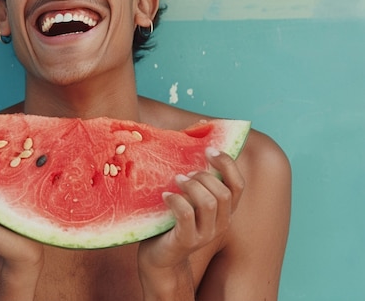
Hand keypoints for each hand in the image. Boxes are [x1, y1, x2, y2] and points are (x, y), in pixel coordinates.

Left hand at [137, 148, 244, 286]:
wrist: (159, 257)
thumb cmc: (172, 220)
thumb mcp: (189, 199)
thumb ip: (197, 180)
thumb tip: (194, 141)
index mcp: (224, 211)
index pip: (239, 185)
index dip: (227, 164)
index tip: (209, 150)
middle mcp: (220, 224)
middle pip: (224, 193)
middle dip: (205, 177)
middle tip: (186, 174)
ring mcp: (205, 235)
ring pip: (209, 203)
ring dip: (191, 186)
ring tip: (176, 181)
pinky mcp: (186, 241)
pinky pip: (186, 215)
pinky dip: (176, 200)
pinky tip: (165, 196)